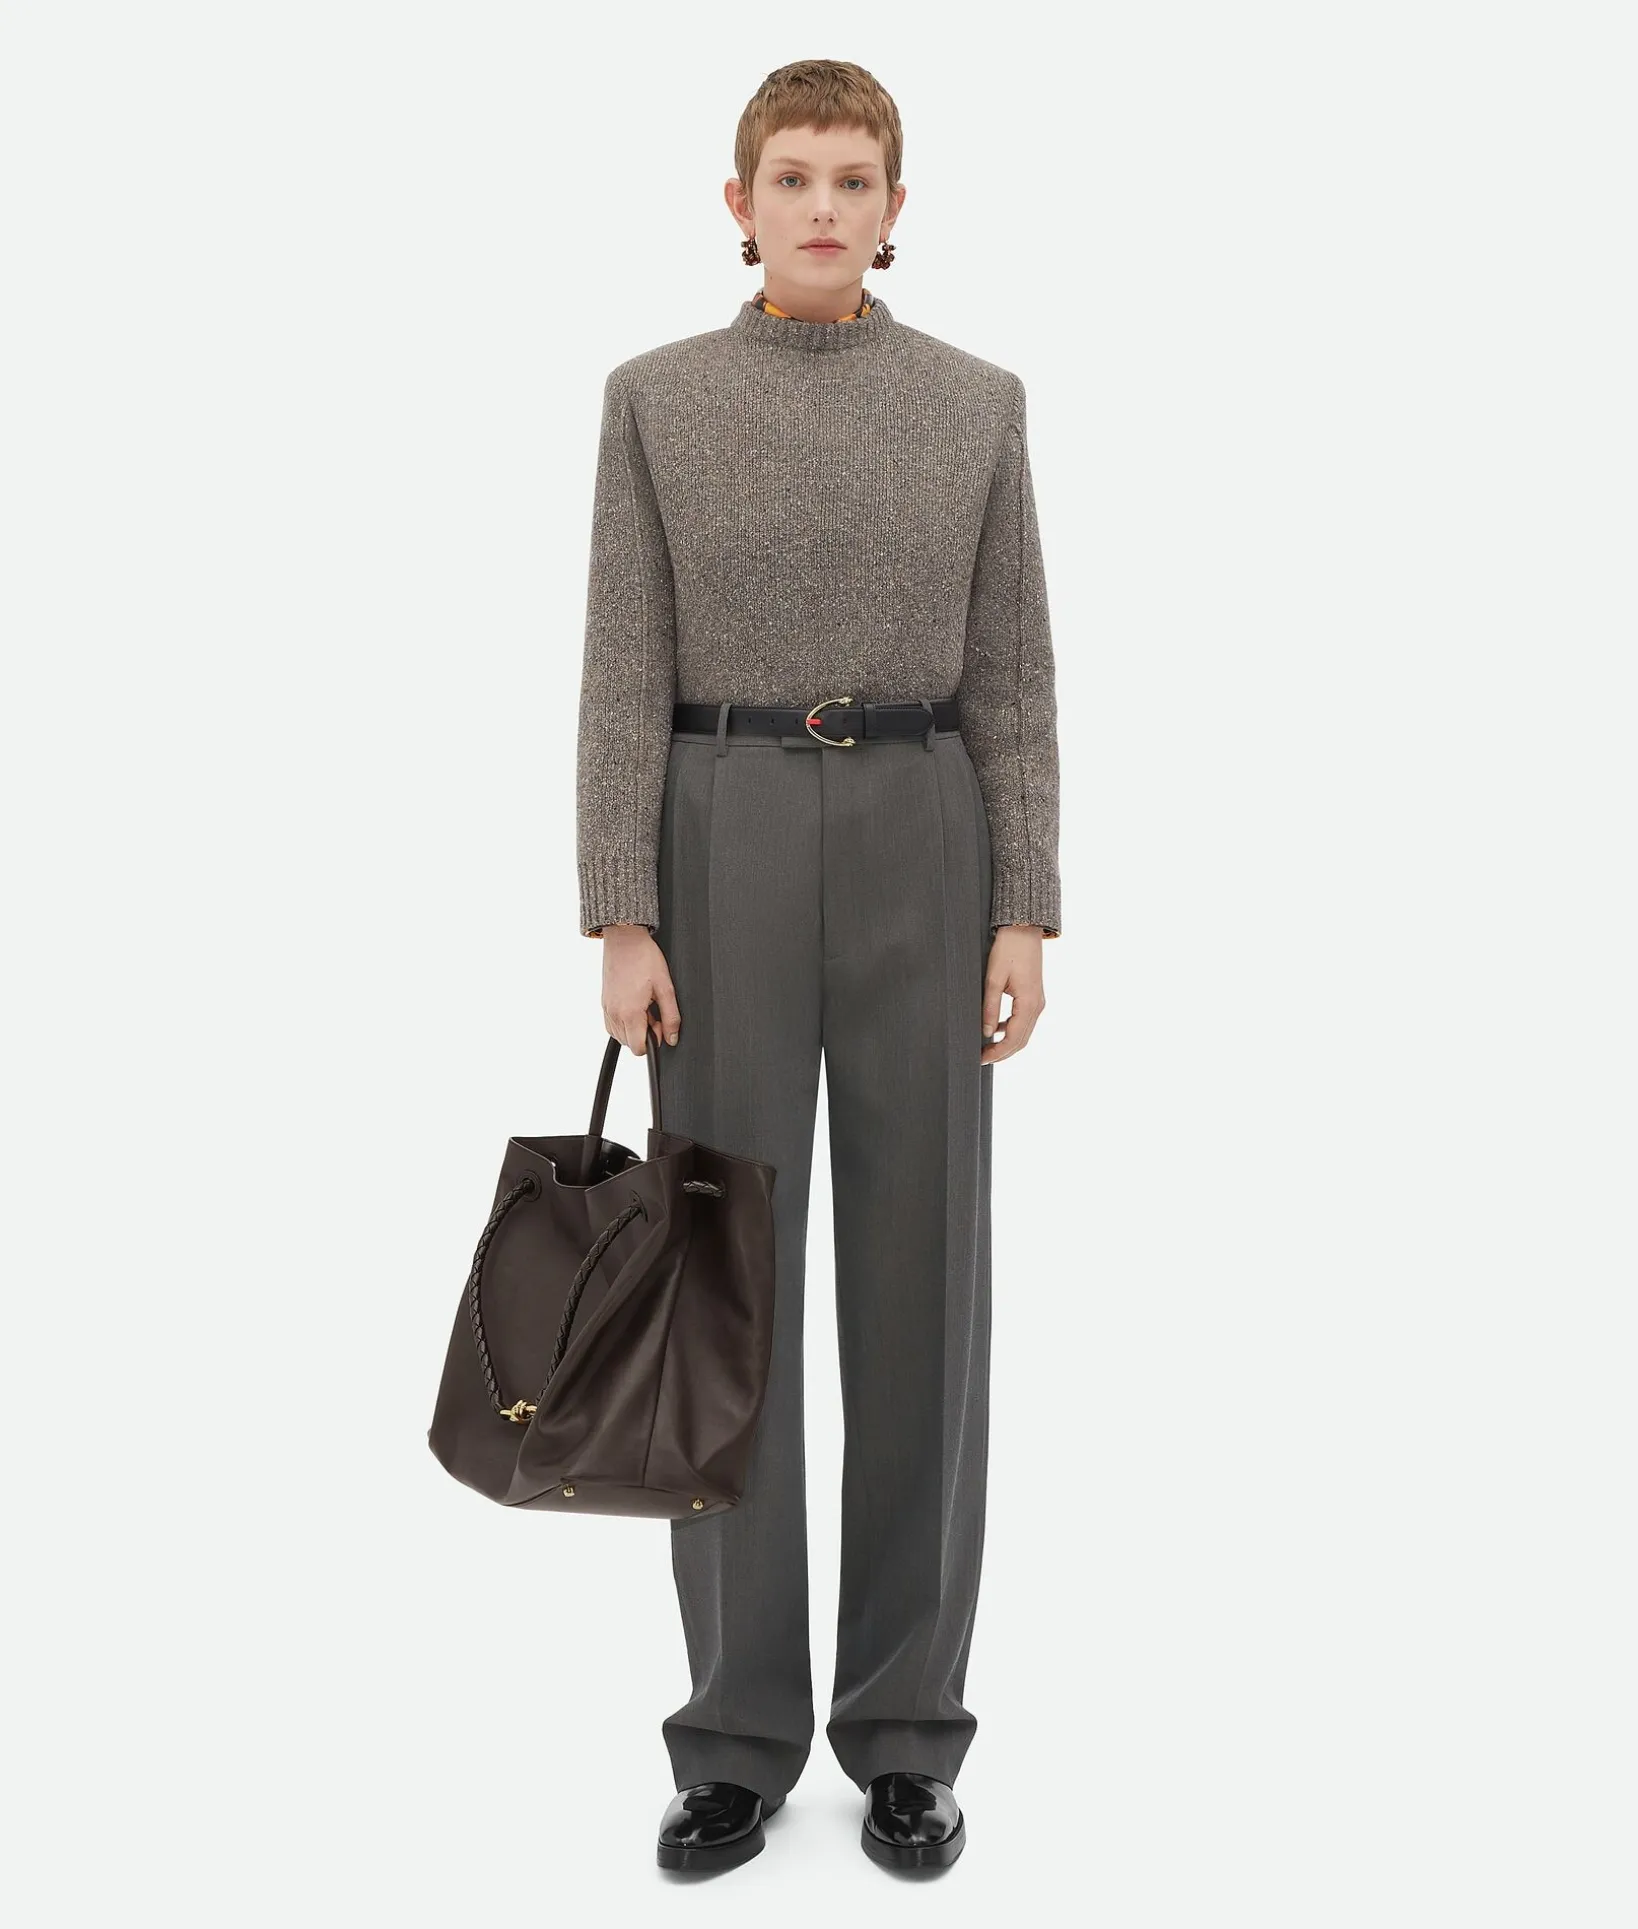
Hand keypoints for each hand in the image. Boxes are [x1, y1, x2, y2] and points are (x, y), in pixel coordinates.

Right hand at [599, 925, 680, 1055]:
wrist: (625, 939)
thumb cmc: (644, 958)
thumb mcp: (666, 987)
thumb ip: (671, 1017)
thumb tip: (672, 1038)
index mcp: (630, 1012)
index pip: (638, 1049)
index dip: (654, 1041)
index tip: (660, 1023)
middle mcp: (614, 1014)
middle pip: (630, 1044)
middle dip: (644, 1033)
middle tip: (653, 1011)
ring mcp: (606, 1009)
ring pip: (620, 1035)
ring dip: (634, 1028)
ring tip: (644, 1006)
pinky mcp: (603, 1003)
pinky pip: (612, 1024)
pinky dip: (624, 1021)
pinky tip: (634, 1005)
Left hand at [981, 925, 1045, 1063]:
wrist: (1024, 930)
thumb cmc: (1009, 949)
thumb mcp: (994, 978)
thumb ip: (990, 1007)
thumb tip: (986, 1032)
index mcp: (1029, 1003)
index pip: (1014, 1038)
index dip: (997, 1052)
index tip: (981, 1059)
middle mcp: (1037, 1006)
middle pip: (1022, 1040)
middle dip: (1002, 1052)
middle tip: (982, 1058)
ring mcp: (1038, 1002)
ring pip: (1024, 1032)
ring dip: (1007, 1043)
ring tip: (986, 1047)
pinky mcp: (1034, 997)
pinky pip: (1024, 1021)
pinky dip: (1011, 1030)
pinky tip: (996, 1028)